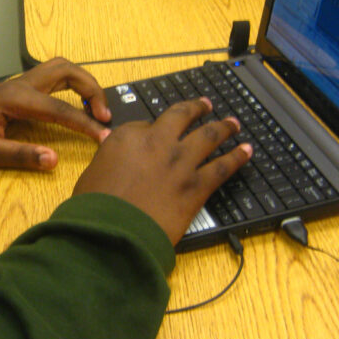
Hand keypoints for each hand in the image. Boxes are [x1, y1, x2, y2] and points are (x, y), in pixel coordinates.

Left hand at [0, 58, 113, 170]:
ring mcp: (20, 83)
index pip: (60, 109)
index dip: (85, 124)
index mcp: (15, 98)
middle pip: (67, 70)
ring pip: (61, 68)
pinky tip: (77, 105)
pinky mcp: (20, 89)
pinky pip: (54, 77)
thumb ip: (20, 156)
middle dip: (92, 89)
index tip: (105, 137)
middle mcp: (21, 84)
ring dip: (84, 83)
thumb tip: (53, 161)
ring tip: (96, 110)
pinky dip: (72, 85)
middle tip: (104, 117)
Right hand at [73, 97, 252, 245]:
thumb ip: (110, 160)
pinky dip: (237, 157)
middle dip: (197, 109)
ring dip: (223, 127)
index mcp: (128, 137)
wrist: (113, 233)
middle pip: (182, 117)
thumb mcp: (92, 173)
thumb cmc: (95, 208)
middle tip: (206, 105)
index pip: (147, 124)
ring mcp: (180, 162)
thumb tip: (118, 161)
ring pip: (209, 136)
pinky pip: (223, 167)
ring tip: (232, 123)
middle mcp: (157, 142)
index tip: (161, 130)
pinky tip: (246, 150)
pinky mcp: (196, 186)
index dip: (156, 128)